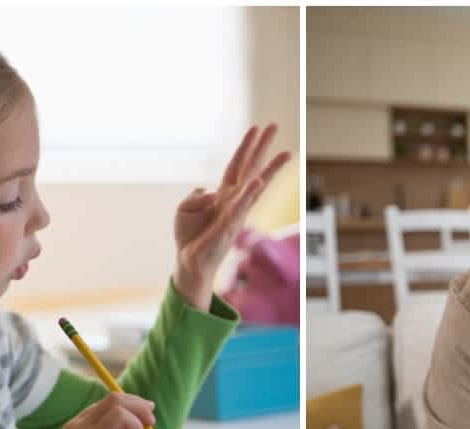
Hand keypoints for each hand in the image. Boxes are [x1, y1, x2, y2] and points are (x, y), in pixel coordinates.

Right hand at [44, 393, 154, 428]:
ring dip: (136, 428)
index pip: (108, 400)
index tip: (147, 411)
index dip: (132, 402)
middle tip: (151, 423)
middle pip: (116, 401)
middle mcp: (81, 427)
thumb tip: (131, 427)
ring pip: (121, 415)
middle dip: (140, 407)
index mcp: (77, 424)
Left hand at [173, 124, 291, 309]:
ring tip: (286, 153)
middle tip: (275, 125)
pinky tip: (257, 182)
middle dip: (263, 147)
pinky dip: (249, 193)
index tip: (256, 127)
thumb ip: (195, 195)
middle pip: (252, 168)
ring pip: (255, 185)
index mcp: (223, 194)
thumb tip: (209, 192)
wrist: (189, 261)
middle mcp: (234, 200)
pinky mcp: (229, 225)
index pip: (237, 165)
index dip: (246, 146)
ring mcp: (235, 212)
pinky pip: (240, 206)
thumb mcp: (184, 208)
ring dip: (270, 169)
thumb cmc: (189, 236)